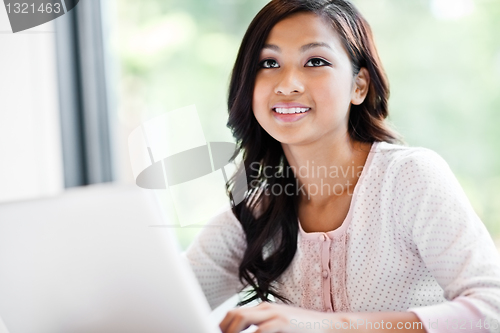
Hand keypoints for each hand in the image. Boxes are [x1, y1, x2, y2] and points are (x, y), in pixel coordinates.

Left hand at [219, 302, 333, 332]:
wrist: (329, 327)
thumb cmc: (304, 331)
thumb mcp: (280, 328)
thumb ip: (264, 330)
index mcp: (264, 309)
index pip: (234, 313)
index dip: (222, 325)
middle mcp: (266, 309)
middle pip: (234, 314)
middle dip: (223, 329)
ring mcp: (274, 314)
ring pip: (242, 318)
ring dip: (231, 332)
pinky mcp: (283, 323)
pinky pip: (259, 331)